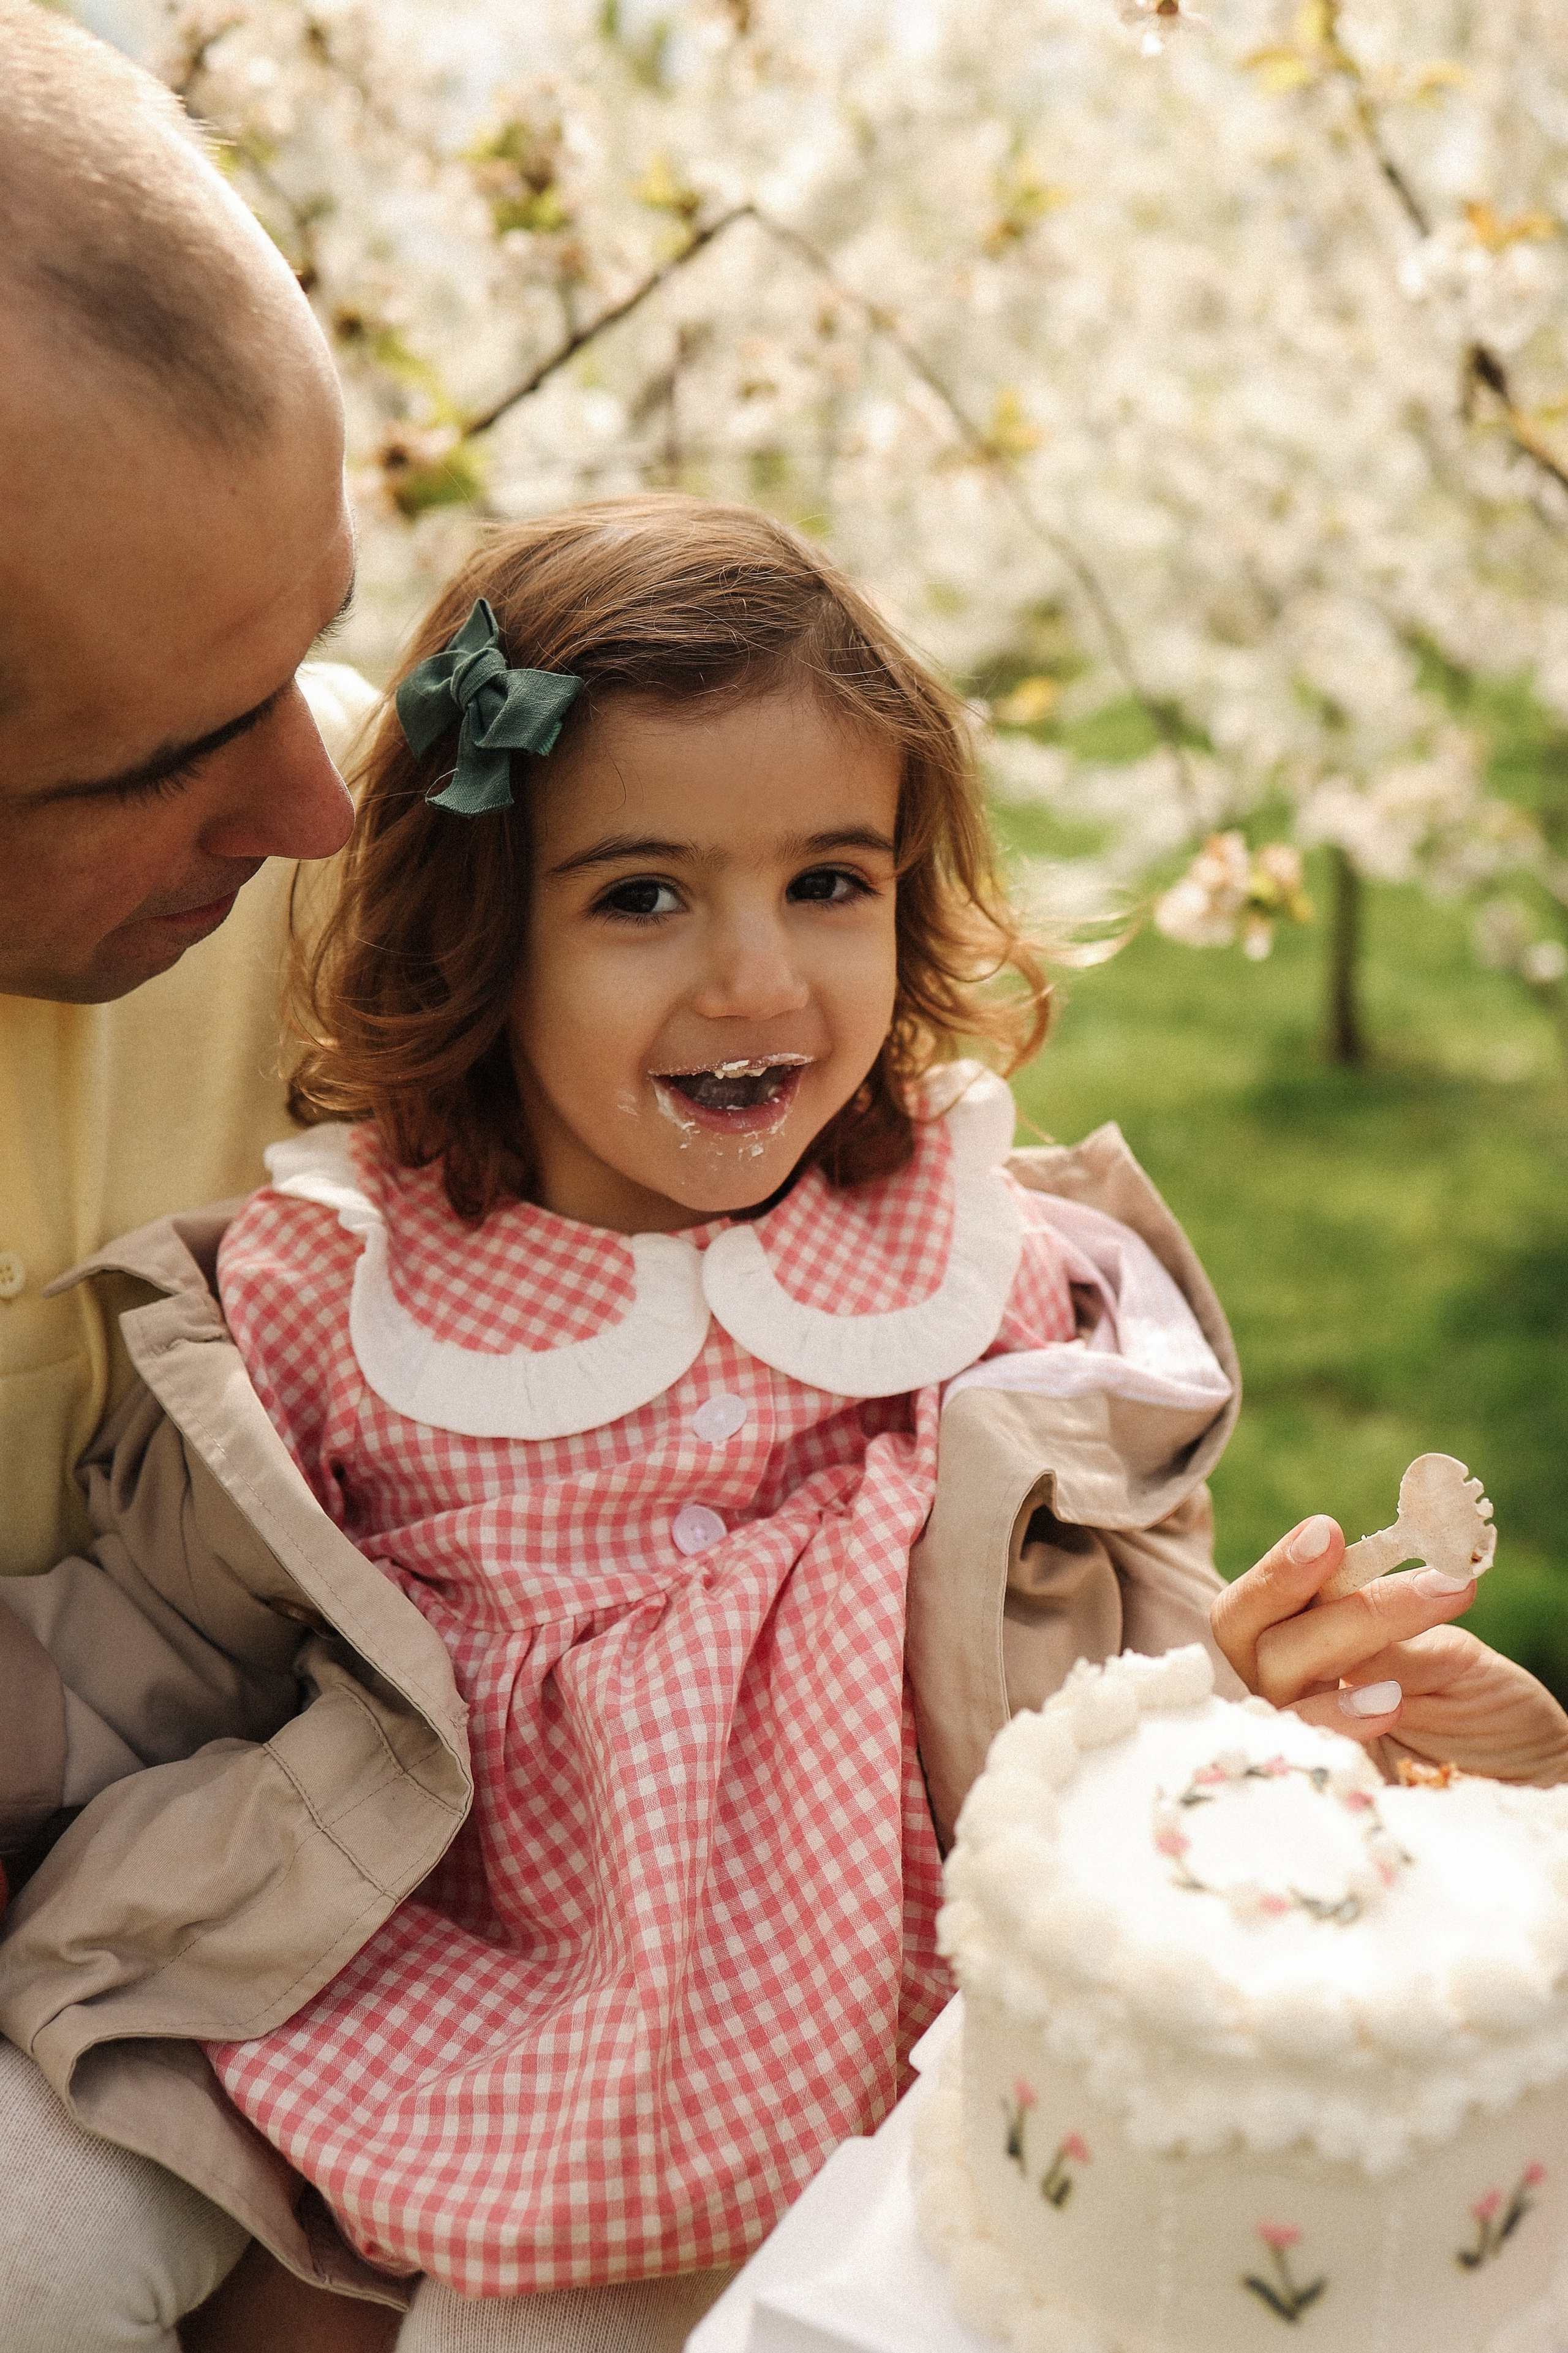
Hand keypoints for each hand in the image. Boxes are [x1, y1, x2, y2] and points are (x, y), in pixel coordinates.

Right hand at [1211, 1514, 1567, 1787]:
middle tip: (1331, 1541)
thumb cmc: (1493, 1715)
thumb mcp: (1453, 1659)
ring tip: (1394, 1626)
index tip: (1326, 1530)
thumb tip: (1346, 1601)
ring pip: (1276, 1681)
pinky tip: (1387, 1703)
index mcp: (1320, 1648)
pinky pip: (1307, 1749)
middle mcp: (1301, 1692)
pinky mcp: (1334, 1790)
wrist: (1536, 1783)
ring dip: (1333, 1637)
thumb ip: (1396, 1636)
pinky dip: (1339, 1716)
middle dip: (1283, 1585)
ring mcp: (1310, 1743)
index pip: (1262, 1605)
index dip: (1279, 1567)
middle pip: (1248, 1636)